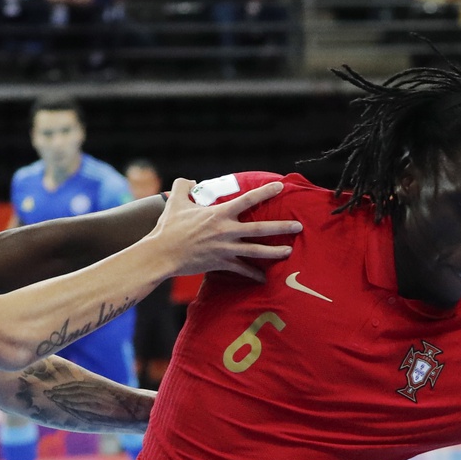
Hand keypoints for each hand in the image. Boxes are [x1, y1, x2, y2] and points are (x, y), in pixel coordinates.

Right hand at [150, 177, 300, 281]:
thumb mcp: (175, 202)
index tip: (280, 186)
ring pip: (256, 251)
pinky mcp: (221, 263)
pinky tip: (265, 278)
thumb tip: (190, 181)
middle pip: (260, 228)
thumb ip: (183, 186)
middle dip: (282, 228)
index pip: (248, 199)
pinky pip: (242, 270)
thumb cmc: (168, 227)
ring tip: (290, 251)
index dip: (265, 192)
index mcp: (219, 213)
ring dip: (275, 252)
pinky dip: (254, 275)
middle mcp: (227, 231)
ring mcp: (226, 249)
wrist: (162, 254)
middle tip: (298, 226)